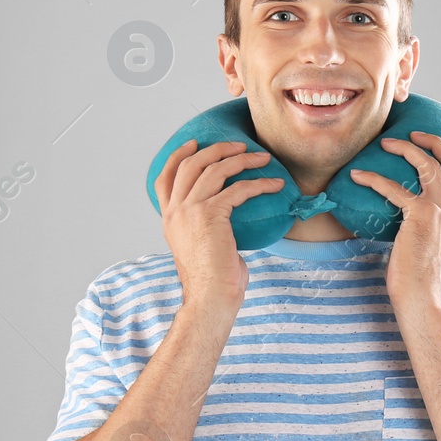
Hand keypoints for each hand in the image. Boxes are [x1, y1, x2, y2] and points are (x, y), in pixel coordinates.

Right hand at [154, 139, 284, 316]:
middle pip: (191, 164)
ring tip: (262, 159)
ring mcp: (190, 210)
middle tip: (239, 145)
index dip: (178, 156)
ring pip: (215, 169)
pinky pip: (238, 189)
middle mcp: (175, 211)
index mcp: (169, 218)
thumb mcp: (199, 247)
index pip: (165, 177)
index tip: (194, 143)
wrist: (210, 297)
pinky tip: (275, 185)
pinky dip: (259, 184)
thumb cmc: (212, 280)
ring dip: (242, 160)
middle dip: (216, 149)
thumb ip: (204, 228)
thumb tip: (228, 221)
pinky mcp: (210, 214)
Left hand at [349, 131, 440, 312]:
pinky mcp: (421, 217)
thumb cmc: (428, 281)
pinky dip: (375, 178)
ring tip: (387, 142)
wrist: (425, 300)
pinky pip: (396, 187)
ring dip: (406, 148)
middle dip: (437, 140)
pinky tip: (359, 175)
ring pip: (429, 164)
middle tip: (416, 134)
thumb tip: (427, 217)